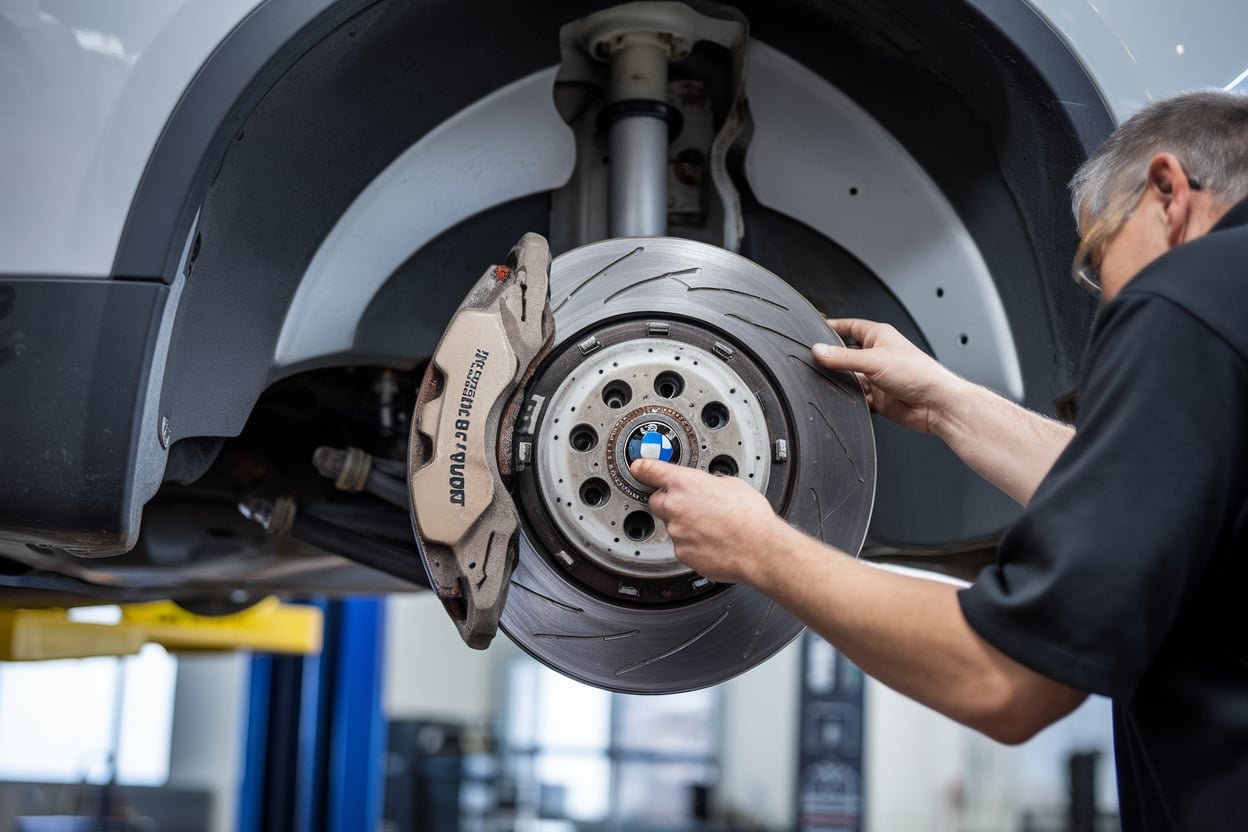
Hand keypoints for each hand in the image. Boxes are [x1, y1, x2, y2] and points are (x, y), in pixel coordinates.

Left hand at [629, 458, 791, 585]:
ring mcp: (677, 532)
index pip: (651, 470)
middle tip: (692, 505)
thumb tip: (708, 484)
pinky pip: (682, 545)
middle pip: (657, 501)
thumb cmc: (750, 517)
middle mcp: (675, 507)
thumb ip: (710, 482)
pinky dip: (693, 543)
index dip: (643, 468)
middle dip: (670, 502)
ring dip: (686, 525)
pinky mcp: (682, 554)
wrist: (759, 548)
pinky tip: (711, 541)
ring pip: (672, 526)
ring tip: (712, 526)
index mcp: (685, 483)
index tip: (638, 468)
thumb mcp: (731, 483)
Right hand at [814, 318, 964, 434]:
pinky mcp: (878, 398)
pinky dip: (852, 401)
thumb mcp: (874, 361)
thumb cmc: (919, 374)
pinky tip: (848, 401)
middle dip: (833, 360)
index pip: (850, 327)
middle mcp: (878, 356)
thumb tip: (819, 351)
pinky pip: (858, 399)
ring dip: (843, 383)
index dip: (834, 327)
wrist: (936, 404)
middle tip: (815, 362)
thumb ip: (843, 358)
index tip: (815, 329)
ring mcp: (877, 378)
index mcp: (879, 337)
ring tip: (832, 384)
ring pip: (850, 379)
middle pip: (846, 355)